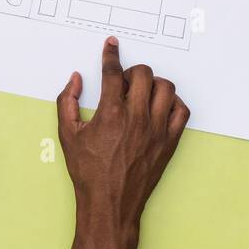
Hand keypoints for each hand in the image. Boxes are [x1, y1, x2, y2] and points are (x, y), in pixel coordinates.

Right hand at [57, 38, 188, 230]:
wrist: (110, 203)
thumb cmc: (88, 172)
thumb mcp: (67, 135)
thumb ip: (67, 101)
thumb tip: (75, 79)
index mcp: (111, 113)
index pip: (113, 72)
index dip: (111, 55)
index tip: (112, 45)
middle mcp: (138, 118)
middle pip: (144, 74)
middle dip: (132, 71)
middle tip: (123, 83)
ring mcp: (157, 130)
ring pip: (166, 88)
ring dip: (153, 84)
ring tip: (141, 94)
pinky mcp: (170, 142)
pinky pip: (182, 111)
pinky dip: (173, 103)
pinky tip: (159, 109)